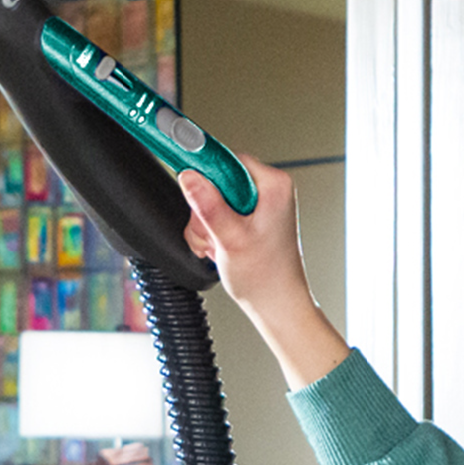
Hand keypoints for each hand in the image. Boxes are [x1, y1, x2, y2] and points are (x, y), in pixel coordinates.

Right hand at [180, 157, 348, 389]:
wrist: (276, 305)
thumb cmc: (267, 277)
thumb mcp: (231, 239)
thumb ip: (208, 206)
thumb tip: (189, 177)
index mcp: (273, 185)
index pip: (227, 159)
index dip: (206, 173)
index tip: (187, 178)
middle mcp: (267, 190)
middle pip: (215, 180)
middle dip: (204, 210)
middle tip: (213, 233)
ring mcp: (257, 205)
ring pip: (211, 199)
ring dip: (205, 225)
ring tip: (218, 246)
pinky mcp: (247, 218)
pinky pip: (216, 213)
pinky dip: (210, 232)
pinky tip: (219, 248)